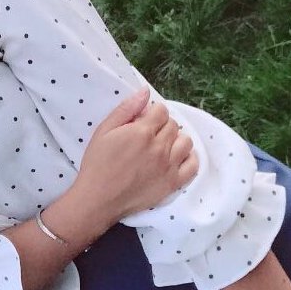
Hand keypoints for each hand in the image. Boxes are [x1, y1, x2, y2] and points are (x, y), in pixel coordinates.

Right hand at [75, 87, 198, 226]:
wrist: (99, 198)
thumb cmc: (97, 163)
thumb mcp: (103, 131)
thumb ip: (126, 109)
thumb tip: (145, 91)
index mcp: (142, 132)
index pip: (162, 111)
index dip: (153, 113)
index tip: (144, 120)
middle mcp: (160, 147)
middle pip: (173, 125)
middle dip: (162, 125)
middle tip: (149, 134)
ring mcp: (169, 166)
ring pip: (186, 142)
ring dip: (176, 140)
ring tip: (163, 146)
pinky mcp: (173, 183)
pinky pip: (193, 165)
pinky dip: (188, 158)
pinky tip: (176, 158)